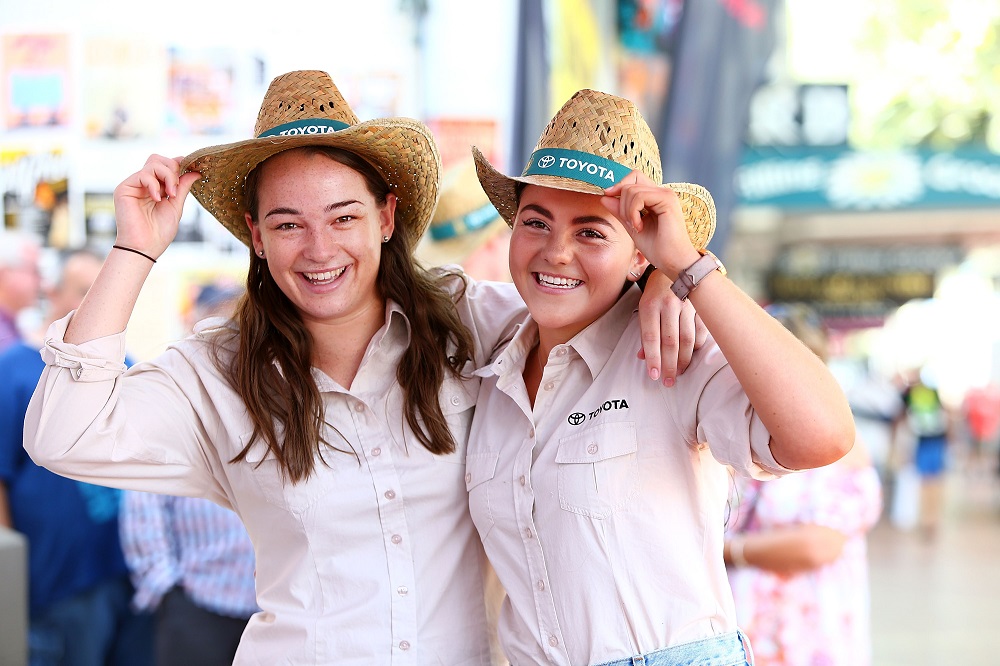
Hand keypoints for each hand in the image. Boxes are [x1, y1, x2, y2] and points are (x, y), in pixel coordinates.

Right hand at [112, 154, 201, 258]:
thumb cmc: (159, 232)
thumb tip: (195, 172)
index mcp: (157, 188)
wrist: (144, 247)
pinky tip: (157, 198)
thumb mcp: (176, 206)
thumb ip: (182, 188)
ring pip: (153, 163)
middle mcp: (144, 184)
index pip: (167, 166)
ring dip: (168, 177)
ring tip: (171, 196)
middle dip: (173, 169)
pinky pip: (143, 175)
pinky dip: (154, 184)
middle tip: (177, 188)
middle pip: (158, 159)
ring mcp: (134, 185)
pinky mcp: (124, 188)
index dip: (179, 164)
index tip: (193, 170)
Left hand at [602, 170, 699, 278]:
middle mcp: (663, 192)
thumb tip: (604, 196)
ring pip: (632, 190)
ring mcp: (666, 194)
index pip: (634, 178)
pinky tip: (639, 227)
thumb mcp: (632, 227)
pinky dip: (632, 212)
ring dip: (626, 211)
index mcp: (656, 197)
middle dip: (621, 203)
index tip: (608, 197)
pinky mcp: (668, 200)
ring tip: (635, 227)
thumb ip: (620, 211)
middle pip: (631, 182)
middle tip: (629, 223)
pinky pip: (639, 196)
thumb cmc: (658, 248)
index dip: (619, 185)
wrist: (673, 262)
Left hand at [637, 269, 707, 385]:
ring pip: (687, 339)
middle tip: (668, 382)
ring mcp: (687, 305)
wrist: (677, 264)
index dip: (653, 358)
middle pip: (670, 342)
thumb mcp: (644, 306)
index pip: (651, 337)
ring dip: (684, 360)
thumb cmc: (656, 290)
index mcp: (650, 304)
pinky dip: (697, 346)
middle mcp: (669, 304)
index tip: (653, 376)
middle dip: (669, 365)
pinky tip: (692, 356)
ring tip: (679, 373)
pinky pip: (701, 331)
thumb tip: (643, 357)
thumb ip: (644, 332)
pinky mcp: (701, 306)